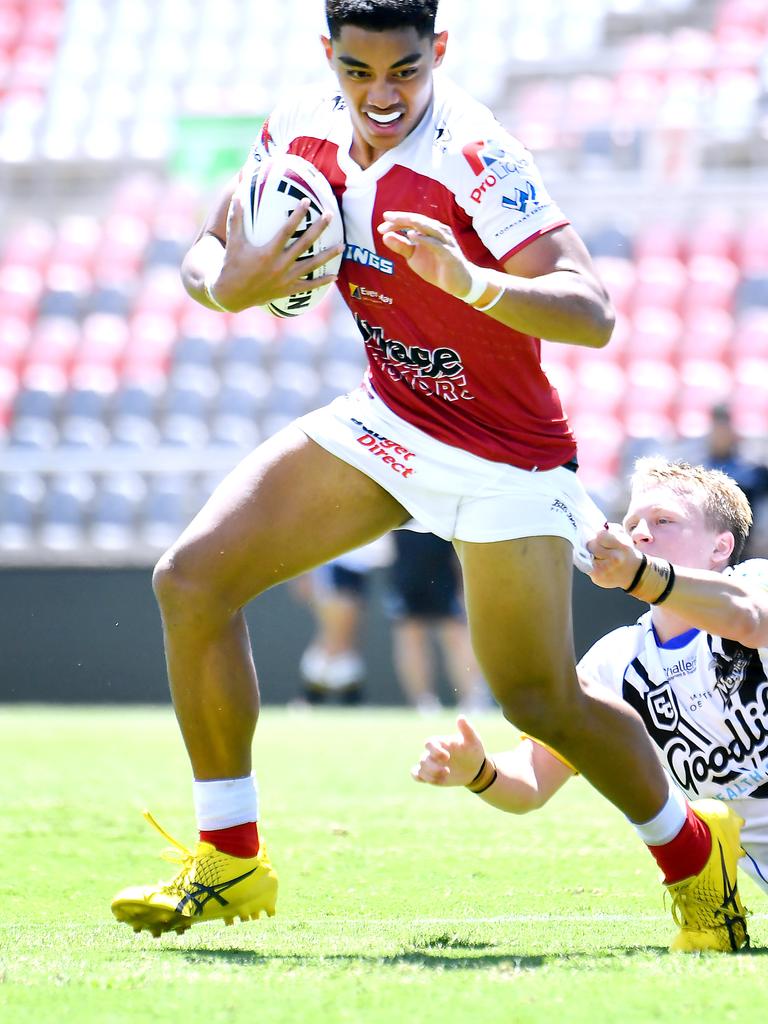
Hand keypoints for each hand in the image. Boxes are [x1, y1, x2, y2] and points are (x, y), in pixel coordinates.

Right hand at [213, 196, 343, 311]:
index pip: (286, 230)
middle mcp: (279, 265)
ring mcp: (285, 279)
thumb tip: (238, 193)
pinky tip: (334, 277)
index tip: (307, 202)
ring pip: (311, 265)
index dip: (297, 215)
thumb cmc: (232, 264)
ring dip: (328, 256)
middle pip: (304, 244)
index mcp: (267, 252)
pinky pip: (308, 286)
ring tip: (342, 246)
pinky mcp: (288, 290)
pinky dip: (321, 282)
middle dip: (318, 229)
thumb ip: (236, 217)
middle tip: (330, 216)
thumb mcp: (234, 240)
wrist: (232, 294)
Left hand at [377, 211, 478, 298]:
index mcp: (430, 230)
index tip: (381, 227)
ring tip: (397, 221)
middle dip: (402, 219)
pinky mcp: (449, 254)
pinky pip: (436, 244)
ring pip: (428, 227)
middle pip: (419, 220)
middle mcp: (438, 231)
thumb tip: (385, 236)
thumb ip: (401, 247)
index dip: (396, 222)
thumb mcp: (414, 257)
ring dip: (413, 223)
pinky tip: (412, 236)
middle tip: (386, 219)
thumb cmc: (436, 267)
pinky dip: (424, 239)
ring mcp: (445, 241)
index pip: (411, 222)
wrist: (458, 283)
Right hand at [411, 716, 485, 786]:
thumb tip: (460, 717)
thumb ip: (466, 729)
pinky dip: (419, 778)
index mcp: (440, 742)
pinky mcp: (430, 775)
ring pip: (420, 768)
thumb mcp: (472, 740)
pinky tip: (432, 780)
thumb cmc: (473, 750)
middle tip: (448, 772)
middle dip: (433, 768)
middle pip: (423, 759)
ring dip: (430, 775)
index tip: (447, 758)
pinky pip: (416, 775)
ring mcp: (430, 764)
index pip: (429, 744)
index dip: (435, 751)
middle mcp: (432, 753)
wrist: (475, 767)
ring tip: (445, 776)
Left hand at [587, 524, 645, 590]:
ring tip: (597, 555)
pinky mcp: (597, 578)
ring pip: (585, 555)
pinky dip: (587, 562)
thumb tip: (595, 527)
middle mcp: (615, 559)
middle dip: (593, 545)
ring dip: (589, 554)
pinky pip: (584, 566)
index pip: (600, 535)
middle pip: (591, 545)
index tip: (601, 538)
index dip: (599, 536)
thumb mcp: (625, 538)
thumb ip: (611, 530)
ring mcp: (605, 570)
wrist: (635, 574)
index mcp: (623, 546)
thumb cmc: (626, 553)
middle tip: (598, 547)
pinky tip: (594, 562)